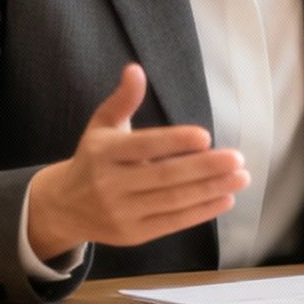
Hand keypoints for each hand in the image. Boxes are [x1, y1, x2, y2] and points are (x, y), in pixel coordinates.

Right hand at [26, 63, 248, 260]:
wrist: (64, 207)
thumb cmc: (93, 159)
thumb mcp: (101, 126)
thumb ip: (123, 100)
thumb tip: (135, 69)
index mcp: (104, 152)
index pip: (144, 146)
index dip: (175, 141)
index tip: (206, 136)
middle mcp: (110, 183)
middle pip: (165, 176)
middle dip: (205, 168)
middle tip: (238, 159)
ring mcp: (121, 212)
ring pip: (173, 201)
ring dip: (211, 190)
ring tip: (240, 178)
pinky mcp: (132, 235)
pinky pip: (172, 223)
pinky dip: (201, 212)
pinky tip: (225, 199)